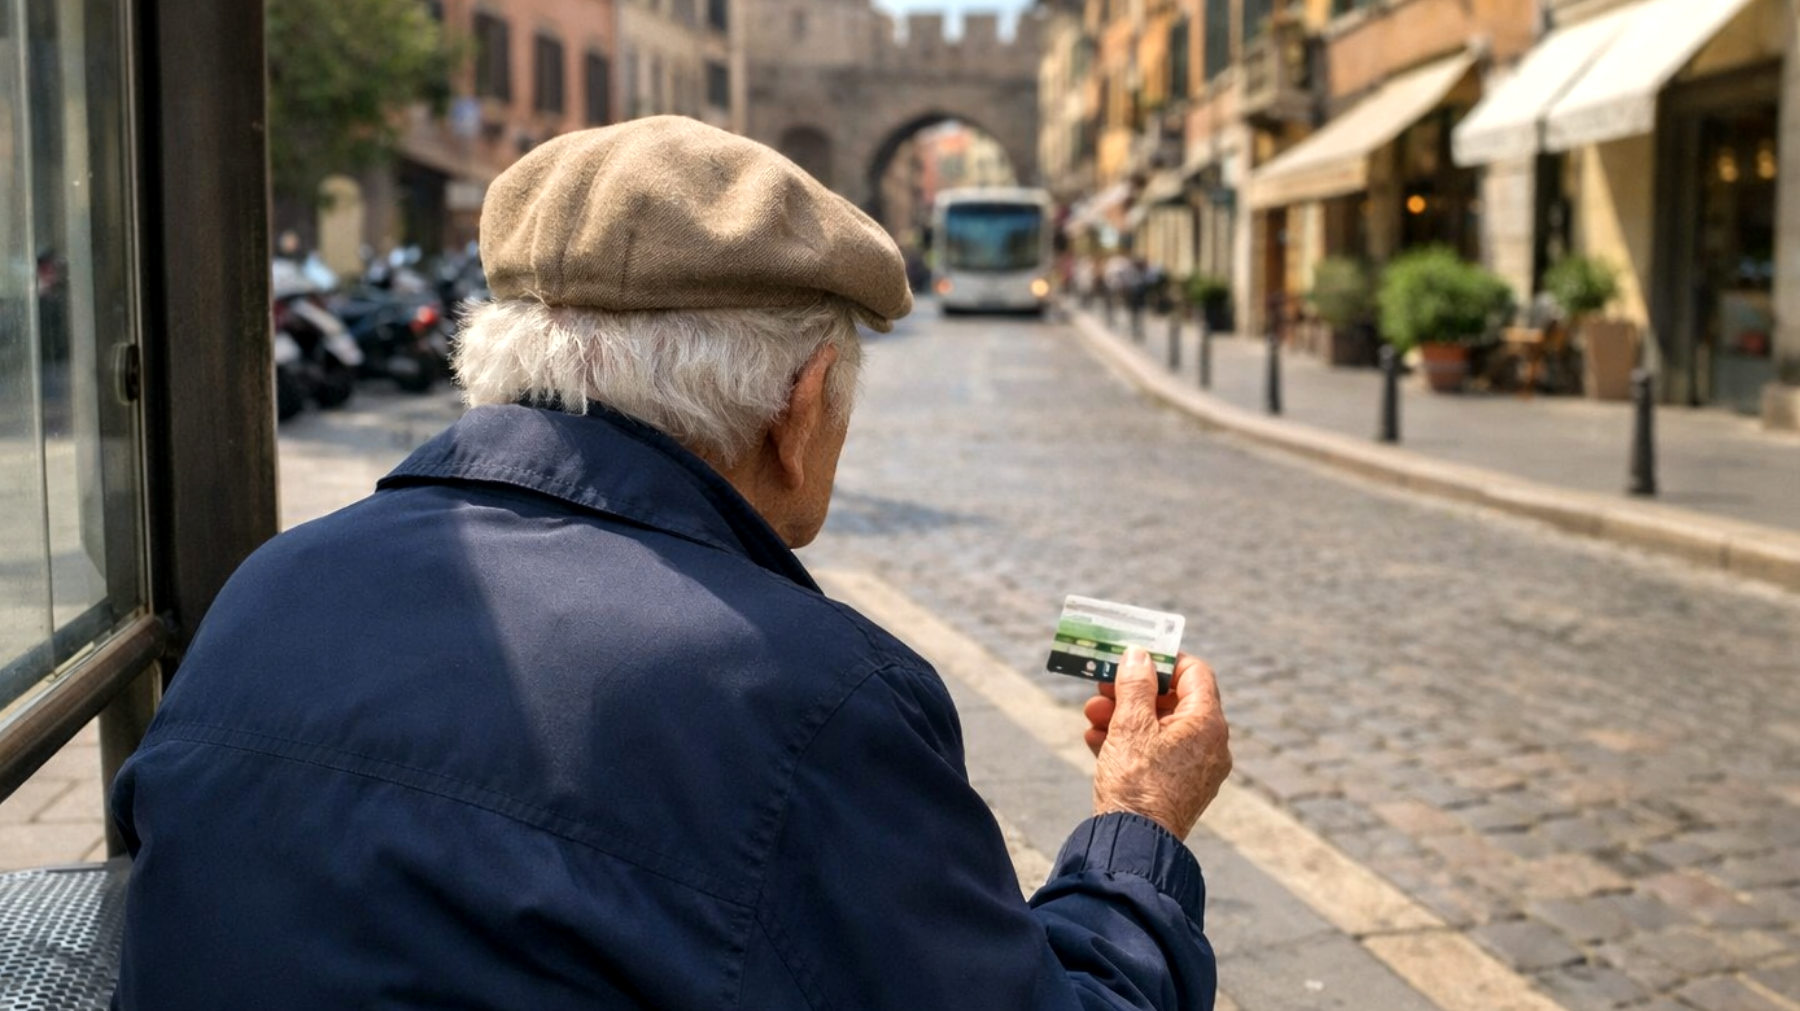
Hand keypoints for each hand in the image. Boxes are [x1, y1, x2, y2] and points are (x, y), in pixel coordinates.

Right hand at [1087, 649, 1230, 839]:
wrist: (1133, 846)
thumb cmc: (1135, 783)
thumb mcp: (1130, 725)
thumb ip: (1135, 685)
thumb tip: (1139, 655)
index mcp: (1207, 724)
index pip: (1195, 672)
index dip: (1164, 659)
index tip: (1133, 656)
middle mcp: (1210, 745)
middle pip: (1174, 701)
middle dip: (1133, 691)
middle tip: (1103, 686)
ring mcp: (1196, 769)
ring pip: (1160, 728)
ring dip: (1125, 716)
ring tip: (1091, 716)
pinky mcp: (1179, 789)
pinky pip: (1158, 754)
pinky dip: (1130, 743)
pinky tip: (1096, 741)